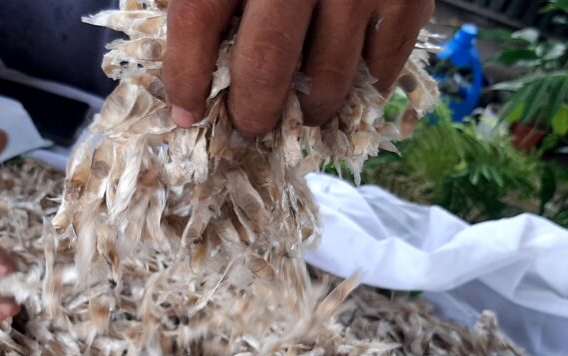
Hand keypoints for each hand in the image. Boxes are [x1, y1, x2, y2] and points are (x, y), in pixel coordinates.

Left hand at [164, 0, 433, 134]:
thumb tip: (190, 67)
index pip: (199, 20)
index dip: (187, 76)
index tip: (188, 110)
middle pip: (265, 63)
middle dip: (252, 112)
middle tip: (250, 124)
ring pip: (328, 78)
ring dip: (309, 111)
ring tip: (300, 111)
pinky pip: (381, 66)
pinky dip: (360, 87)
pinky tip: (345, 82)